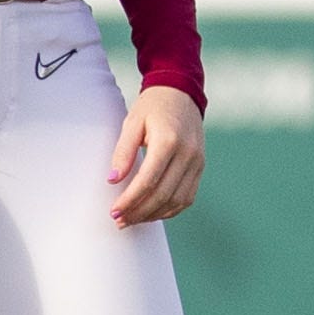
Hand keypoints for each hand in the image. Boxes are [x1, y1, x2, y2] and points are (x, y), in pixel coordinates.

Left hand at [107, 84, 205, 225]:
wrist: (180, 93)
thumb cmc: (152, 107)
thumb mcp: (132, 123)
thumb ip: (123, 151)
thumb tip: (113, 180)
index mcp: (169, 141)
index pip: (148, 180)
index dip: (130, 200)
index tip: (114, 211)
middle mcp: (188, 153)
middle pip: (162, 195)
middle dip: (139, 212)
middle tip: (119, 220)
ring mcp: (197, 162)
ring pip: (177, 201)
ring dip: (153, 215)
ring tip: (132, 219)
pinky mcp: (200, 167)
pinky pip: (187, 197)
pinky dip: (169, 210)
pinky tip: (152, 213)